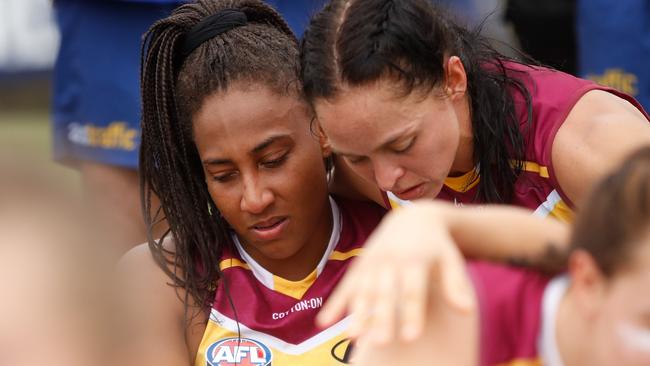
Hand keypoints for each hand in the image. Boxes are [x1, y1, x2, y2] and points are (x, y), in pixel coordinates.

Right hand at [317, 201, 474, 343]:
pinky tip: (325, 322)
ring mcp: (372, 261)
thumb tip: (467, 311)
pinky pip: (346, 286)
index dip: (412, 314)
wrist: (414, 217)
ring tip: (353, 338)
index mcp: (415, 259)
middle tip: (382, 344)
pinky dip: (335, 304)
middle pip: (385, 293)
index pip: (413, 290)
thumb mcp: (451, 260)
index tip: (411, 338)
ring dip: (356, 314)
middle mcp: (390, 260)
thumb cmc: (438, 246)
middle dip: (382, 318)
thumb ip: (456, 285)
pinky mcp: (360, 265)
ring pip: (363, 290)